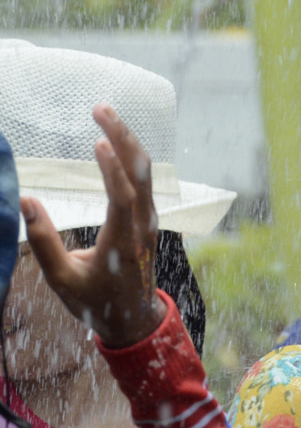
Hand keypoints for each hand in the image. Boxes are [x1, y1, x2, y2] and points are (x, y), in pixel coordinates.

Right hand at [20, 105, 163, 348]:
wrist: (134, 319)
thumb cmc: (96, 301)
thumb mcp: (62, 279)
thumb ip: (43, 242)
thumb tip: (25, 200)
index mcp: (122, 244)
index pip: (122, 200)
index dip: (112, 169)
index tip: (98, 141)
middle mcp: (141, 229)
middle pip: (141, 177)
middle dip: (123, 139)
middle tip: (100, 108)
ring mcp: (149, 223)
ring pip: (145, 176)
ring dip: (128, 142)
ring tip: (104, 112)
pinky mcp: (147, 220)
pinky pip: (143, 182)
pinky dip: (130, 156)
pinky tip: (115, 138)